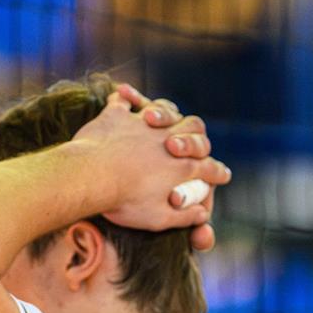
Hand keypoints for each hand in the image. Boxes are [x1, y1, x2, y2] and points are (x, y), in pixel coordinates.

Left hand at [72, 84, 229, 250]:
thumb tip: (204, 214)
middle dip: (197, 137)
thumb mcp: (159, 219)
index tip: (222, 175)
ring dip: (167, 113)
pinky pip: (124, 101)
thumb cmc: (124, 202)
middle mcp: (170, 141)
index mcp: (184, 168)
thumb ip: (185, 216)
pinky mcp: (117, 116)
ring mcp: (144, 125)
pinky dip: (126, 97)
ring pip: (167, 109)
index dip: (218, 173)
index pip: (211, 169)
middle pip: (196, 130)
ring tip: (157, 118)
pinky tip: (124, 93)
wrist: (90, 178)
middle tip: (187, 148)